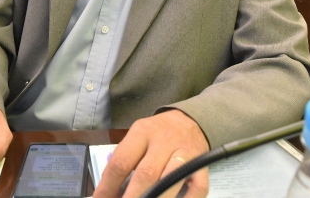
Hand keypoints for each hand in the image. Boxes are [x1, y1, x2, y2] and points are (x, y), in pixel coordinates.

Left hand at [94, 110, 209, 197]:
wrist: (191, 120)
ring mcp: (185, 154)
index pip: (121, 162)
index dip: (108, 187)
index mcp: (142, 132)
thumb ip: (125, 160)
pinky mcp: (202, 166)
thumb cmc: (158, 133)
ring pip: (169, 181)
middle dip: (132, 197)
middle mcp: (163, 142)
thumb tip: (107, 191)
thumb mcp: (138, 137)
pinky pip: (197, 189)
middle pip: (145, 174)